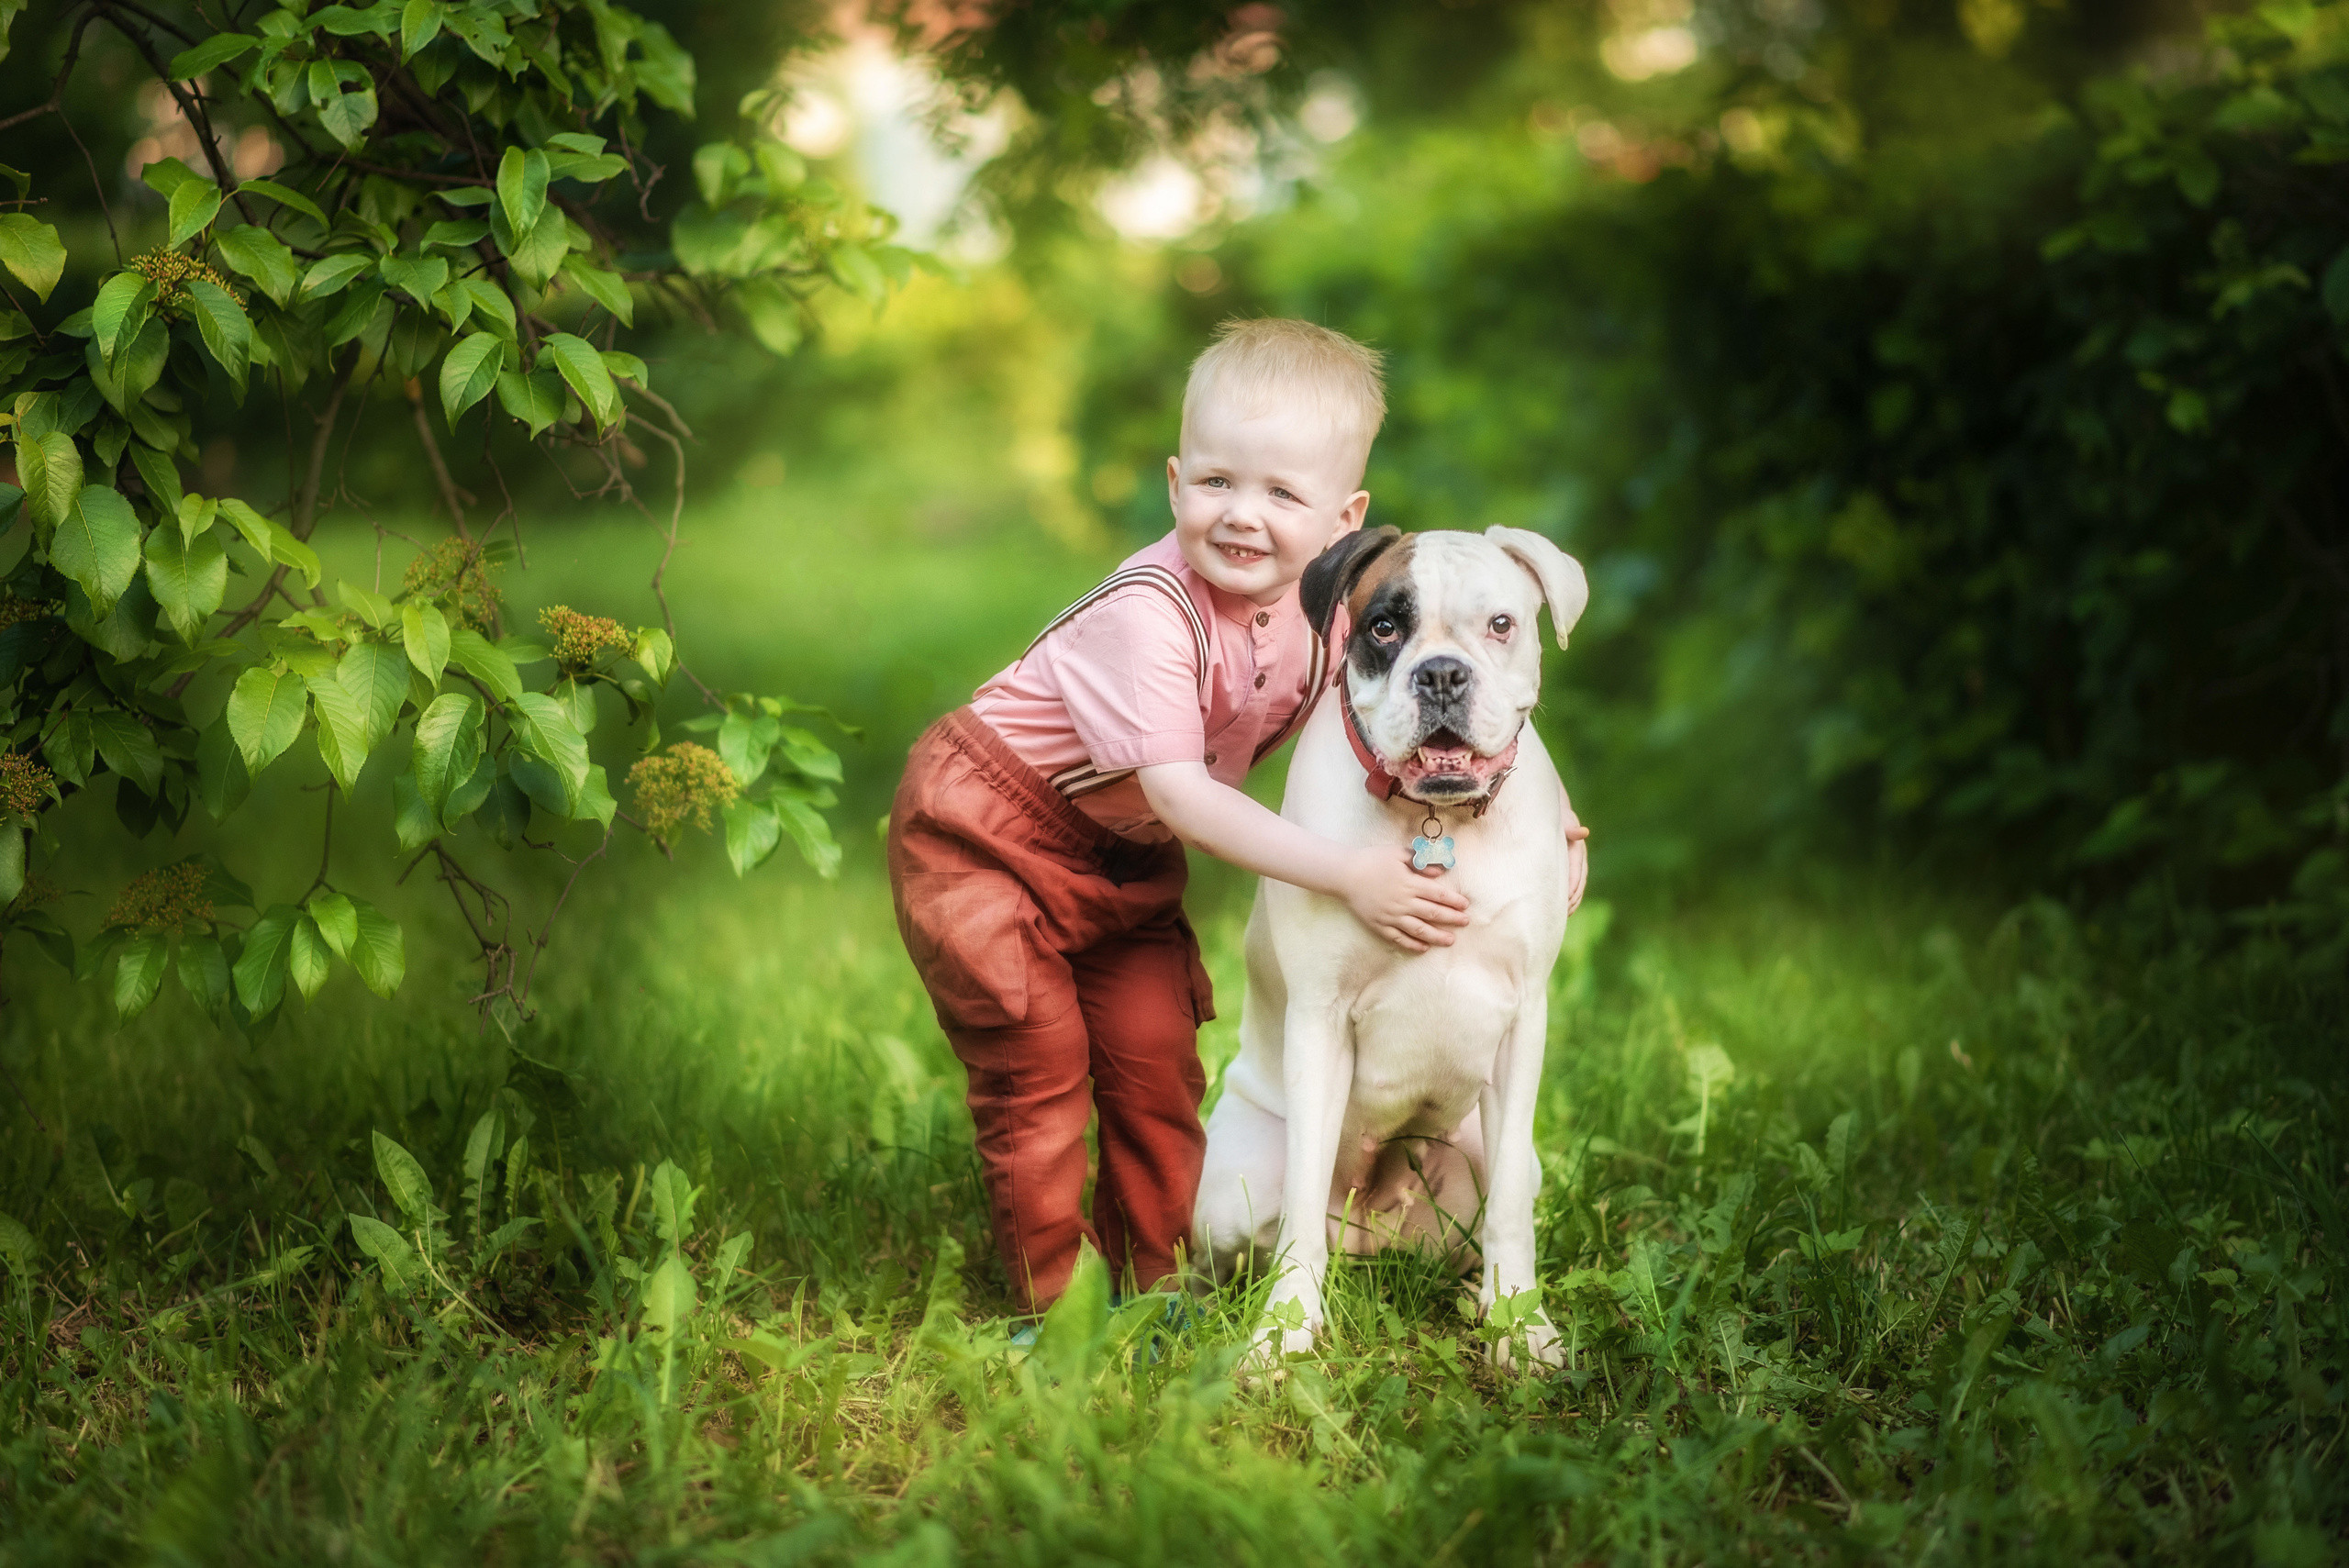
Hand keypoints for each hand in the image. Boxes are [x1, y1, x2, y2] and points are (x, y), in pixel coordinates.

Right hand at [1343, 846, 1470, 951]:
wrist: (1344, 875)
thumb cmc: (1372, 860)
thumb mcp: (1397, 853)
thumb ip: (1420, 861)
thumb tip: (1440, 871)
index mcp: (1409, 883)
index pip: (1438, 894)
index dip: (1454, 901)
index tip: (1465, 905)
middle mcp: (1403, 902)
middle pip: (1433, 913)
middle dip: (1452, 919)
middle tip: (1465, 922)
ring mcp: (1391, 916)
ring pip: (1419, 929)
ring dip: (1437, 936)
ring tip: (1450, 940)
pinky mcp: (1380, 925)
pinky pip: (1399, 938)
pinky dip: (1413, 944)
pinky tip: (1424, 948)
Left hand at [1564, 822, 1589, 914]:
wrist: (1556, 814)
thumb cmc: (1557, 818)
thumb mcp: (1563, 819)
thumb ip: (1570, 827)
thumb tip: (1583, 833)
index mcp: (1577, 850)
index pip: (1576, 872)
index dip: (1572, 886)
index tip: (1565, 900)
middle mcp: (1579, 860)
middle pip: (1578, 884)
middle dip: (1572, 899)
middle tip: (1562, 913)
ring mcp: (1575, 866)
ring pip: (1576, 888)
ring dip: (1571, 903)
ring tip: (1562, 916)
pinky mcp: (1569, 870)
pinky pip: (1571, 887)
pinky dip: (1568, 900)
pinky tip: (1561, 911)